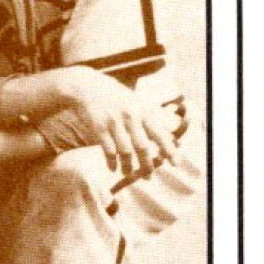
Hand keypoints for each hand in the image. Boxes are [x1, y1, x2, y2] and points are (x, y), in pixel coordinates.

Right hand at [57, 66, 178, 178]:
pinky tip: (113, 169)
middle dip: (146, 165)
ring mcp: (113, 123)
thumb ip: (148, 118)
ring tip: (129, 175)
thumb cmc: (115, 96)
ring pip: (124, 151)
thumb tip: (165, 138)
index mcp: (143, 111)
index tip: (175, 164)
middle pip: (142, 147)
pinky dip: (111, 162)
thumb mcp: (135, 102)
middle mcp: (130, 117)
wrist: (87, 86)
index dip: (169, 150)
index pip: (159, 134)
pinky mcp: (98, 128)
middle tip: (149, 177)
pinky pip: (107, 150)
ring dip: (128, 166)